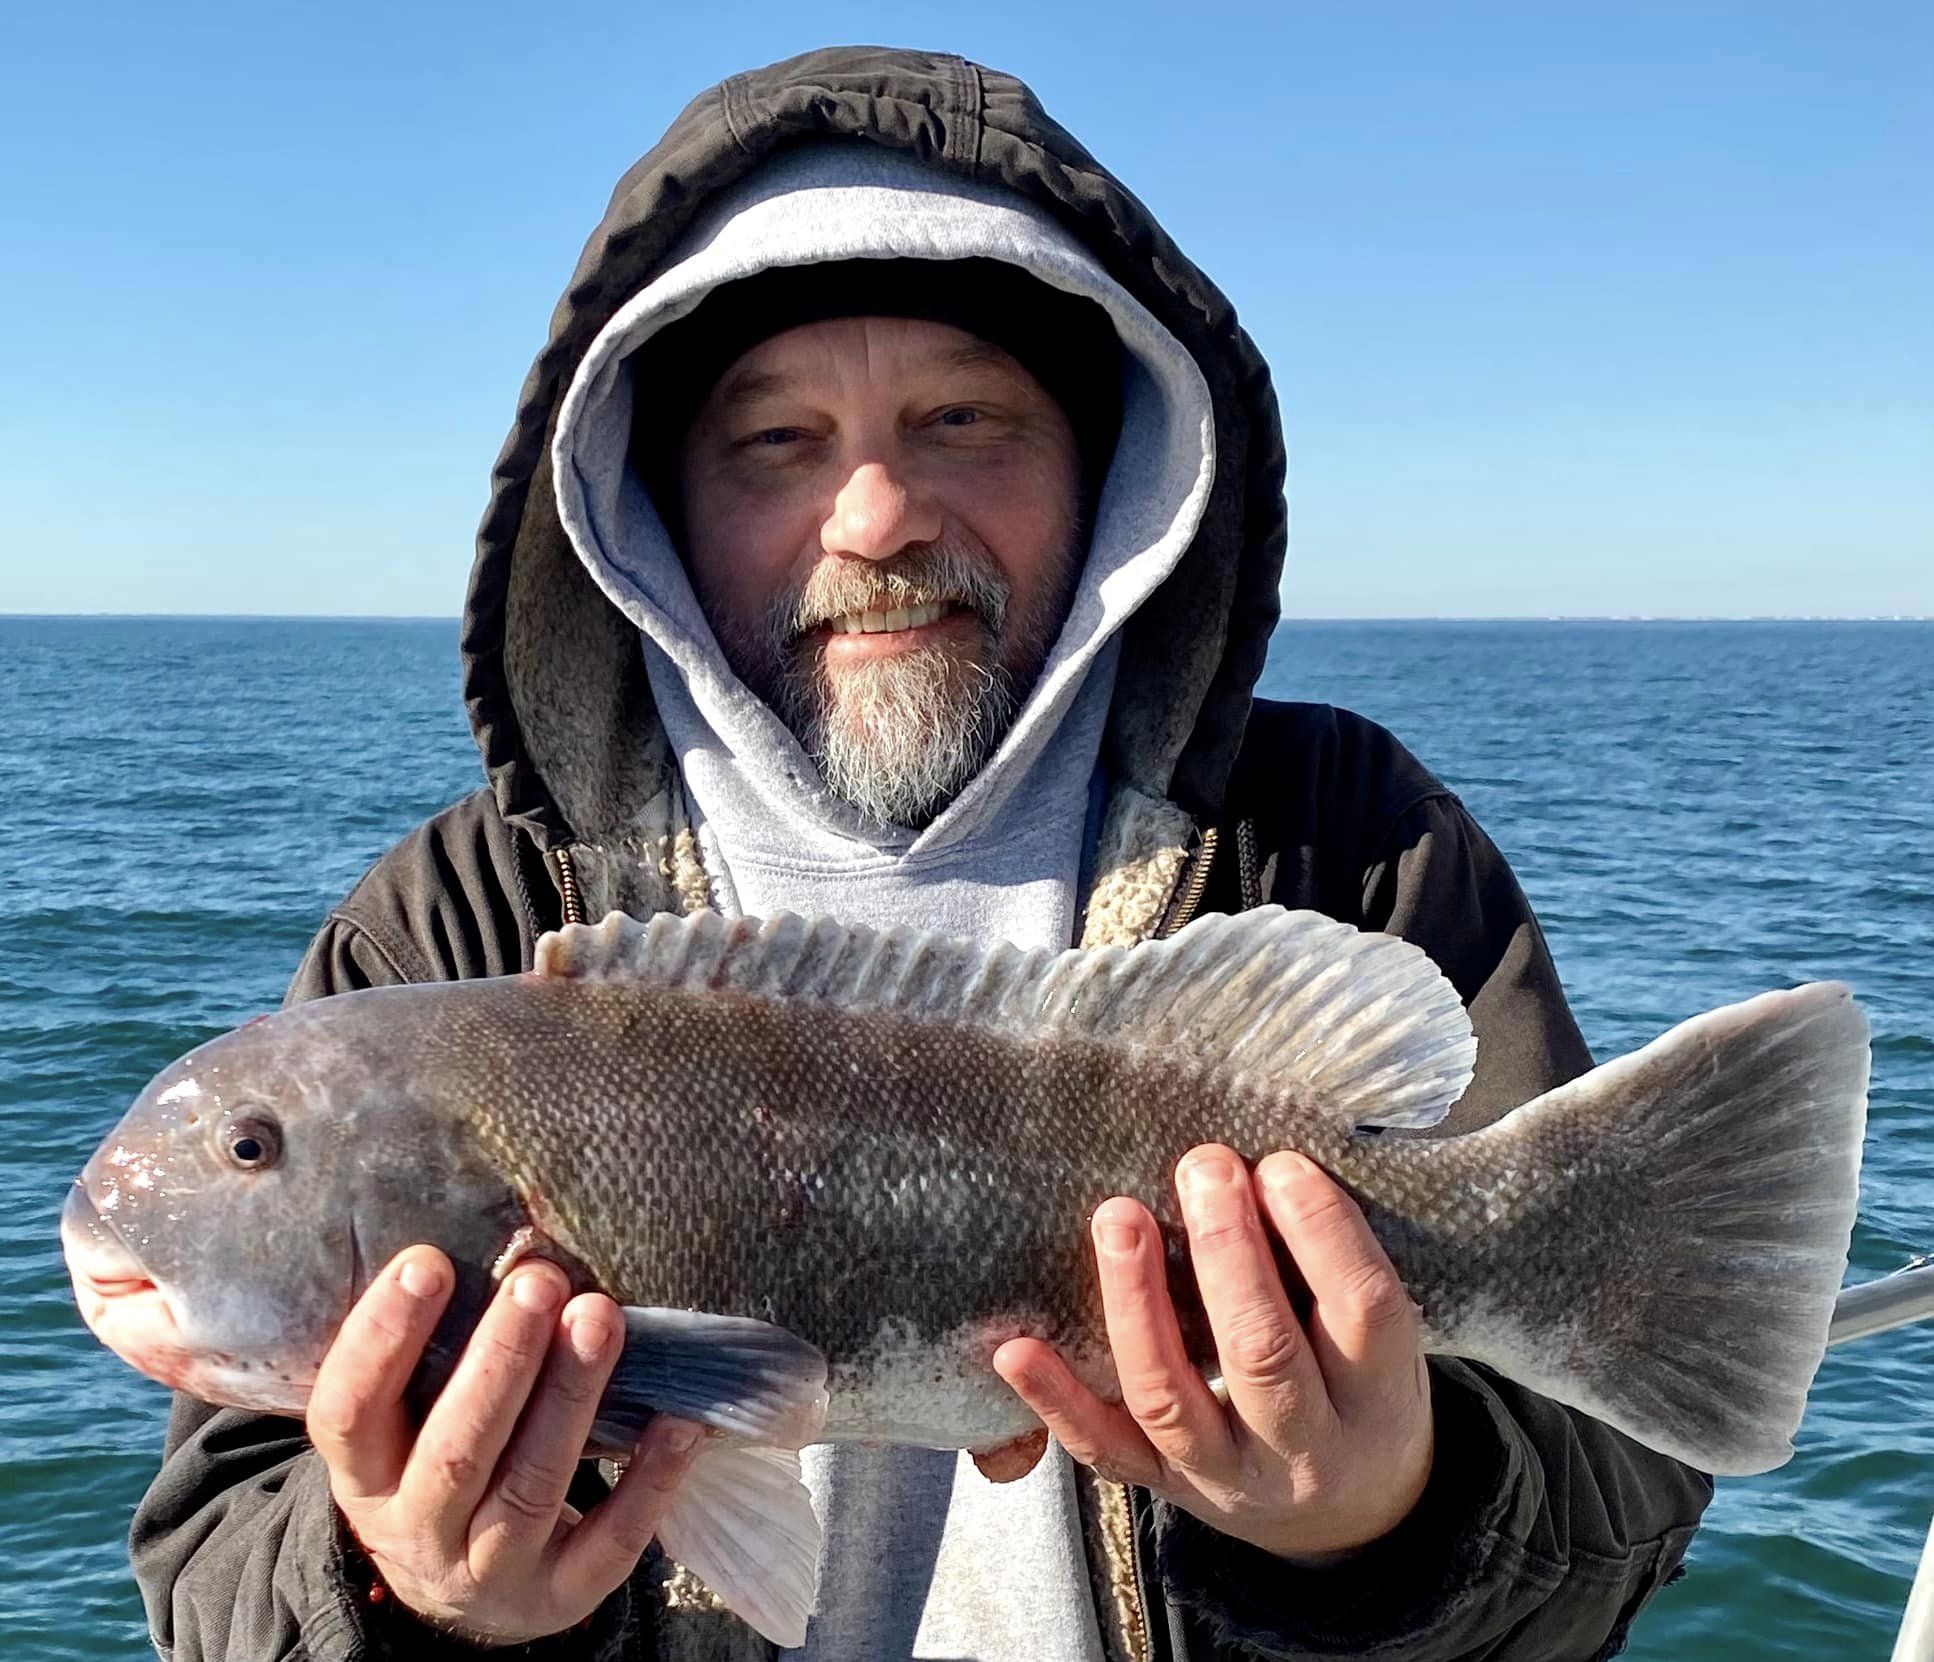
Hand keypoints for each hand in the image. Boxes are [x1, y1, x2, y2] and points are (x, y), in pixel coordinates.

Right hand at [307, 1246, 701, 1644]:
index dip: (381, 1339)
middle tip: (540, 1280)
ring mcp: (491, 1570)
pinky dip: (650, 1477)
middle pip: (454, 1451)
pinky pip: (611, 1541)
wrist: (465, 1591)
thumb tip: (502, 1241)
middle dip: (500, 1361)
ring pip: (532, 1486)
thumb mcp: (410, 1424)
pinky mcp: (562, 1595)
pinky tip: (679, 1419)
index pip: (350, 1412)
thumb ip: (434, 1356)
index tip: (427, 1262)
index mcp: (365, 1476)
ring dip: (570, 1396)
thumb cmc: (443, 1465)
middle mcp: (417, 1529)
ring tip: (600, 1317)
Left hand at [994, 1144, 1431, 1560]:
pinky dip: (1055, 1401)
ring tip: (1119, 1216)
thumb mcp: (1380, 1341)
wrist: (1351, 1515)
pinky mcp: (1165, 1487)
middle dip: (1226, 1252)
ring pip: (1168, 1396)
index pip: (1359, 1309)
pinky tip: (1017, 1347)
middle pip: (1260, 1352)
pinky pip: (1102, 1448)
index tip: (1279, 1165)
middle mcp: (1306, 1449)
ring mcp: (1226, 1476)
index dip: (1321, 1231)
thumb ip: (1331, 1270)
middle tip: (1203, 1168)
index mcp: (1378, 1399)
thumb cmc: (1357, 1388)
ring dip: (1136, 1301)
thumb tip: (1265, 1165)